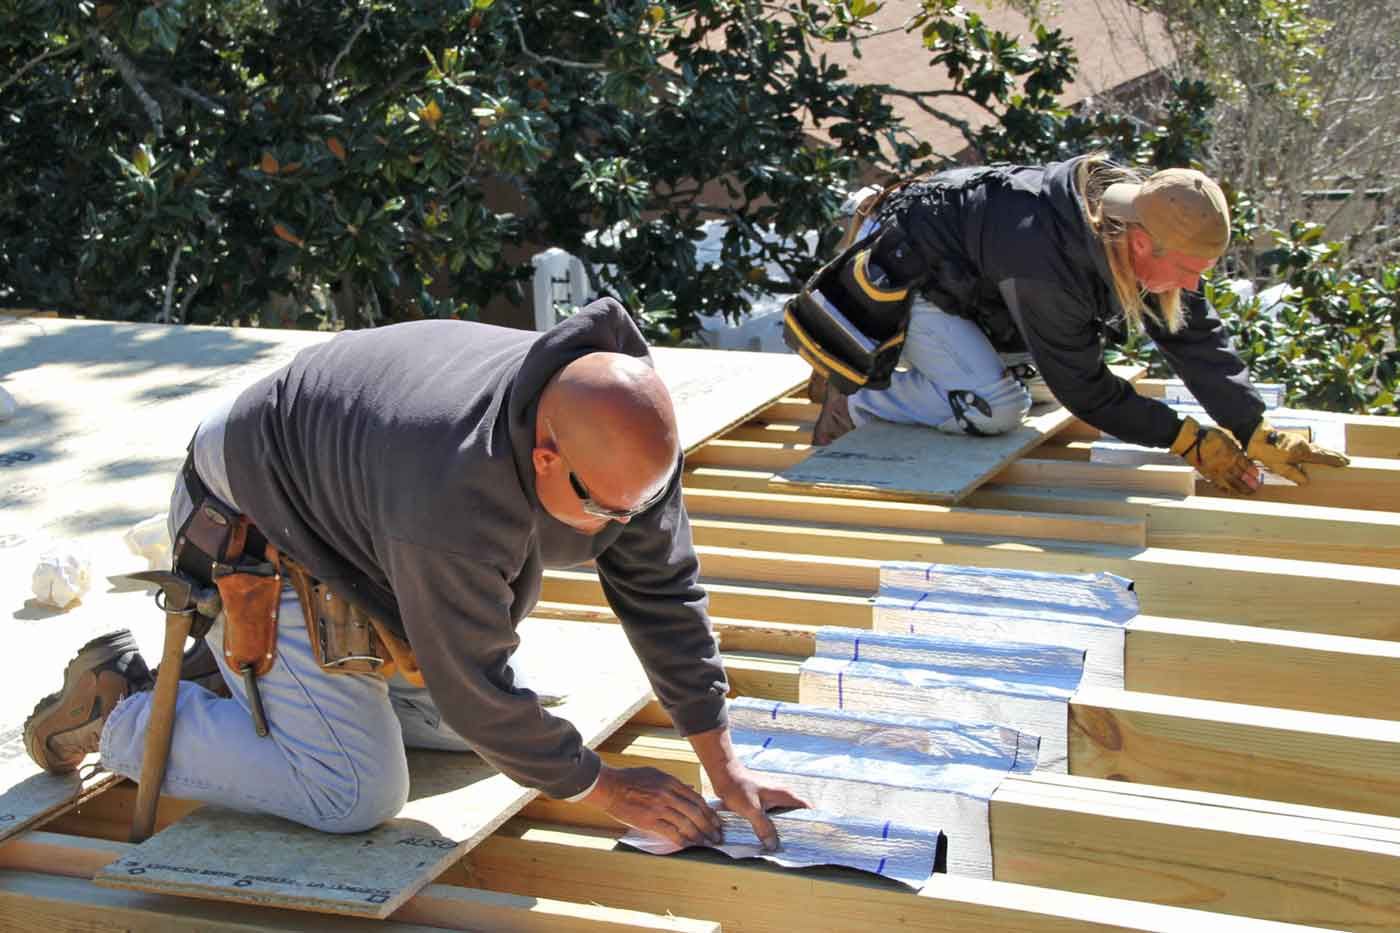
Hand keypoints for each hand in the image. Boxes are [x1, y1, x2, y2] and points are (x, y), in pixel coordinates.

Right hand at [582, 764, 721, 849]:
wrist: (610, 786)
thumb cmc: (631, 778)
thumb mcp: (655, 774)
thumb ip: (674, 783)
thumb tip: (691, 789)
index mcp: (671, 782)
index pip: (696, 799)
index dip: (709, 812)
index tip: (716, 821)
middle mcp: (668, 794)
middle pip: (695, 812)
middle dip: (709, 826)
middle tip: (717, 836)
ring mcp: (659, 808)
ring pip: (685, 824)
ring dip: (698, 835)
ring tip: (707, 843)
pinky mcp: (649, 821)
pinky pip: (670, 832)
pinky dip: (681, 840)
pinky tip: (689, 845)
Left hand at [708, 760, 809, 851]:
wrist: (724, 775)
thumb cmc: (739, 788)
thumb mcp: (751, 810)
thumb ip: (763, 827)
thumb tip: (773, 845)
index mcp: (784, 795)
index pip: (806, 808)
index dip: (811, 820)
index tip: (812, 836)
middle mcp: (781, 795)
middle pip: (796, 814)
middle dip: (796, 828)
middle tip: (796, 846)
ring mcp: (772, 798)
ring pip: (783, 815)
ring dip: (783, 828)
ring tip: (783, 845)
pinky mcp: (763, 801)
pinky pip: (772, 815)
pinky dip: (773, 825)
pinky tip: (768, 836)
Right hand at [1171, 416, 1260, 493]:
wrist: (1189, 441)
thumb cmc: (1207, 435)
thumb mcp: (1225, 437)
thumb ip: (1235, 447)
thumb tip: (1242, 454)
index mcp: (1231, 455)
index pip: (1246, 466)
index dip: (1252, 472)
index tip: (1258, 476)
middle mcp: (1226, 465)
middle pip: (1240, 477)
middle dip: (1249, 483)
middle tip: (1256, 488)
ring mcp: (1217, 471)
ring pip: (1231, 483)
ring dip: (1240, 489)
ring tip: (1247, 492)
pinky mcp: (1208, 474)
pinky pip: (1219, 484)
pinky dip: (1226, 489)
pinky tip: (1231, 491)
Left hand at [1246, 421, 1349, 484]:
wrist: (1255, 434)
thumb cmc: (1265, 451)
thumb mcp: (1278, 466)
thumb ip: (1292, 474)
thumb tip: (1306, 481)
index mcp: (1302, 452)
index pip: (1322, 457)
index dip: (1334, 460)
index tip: (1346, 462)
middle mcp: (1303, 444)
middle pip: (1322, 450)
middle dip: (1334, 455)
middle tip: (1346, 459)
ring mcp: (1298, 440)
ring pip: (1316, 447)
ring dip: (1326, 451)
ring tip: (1336, 456)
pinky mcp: (1292, 438)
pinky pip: (1308, 445)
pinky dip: (1316, 449)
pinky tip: (1316, 451)